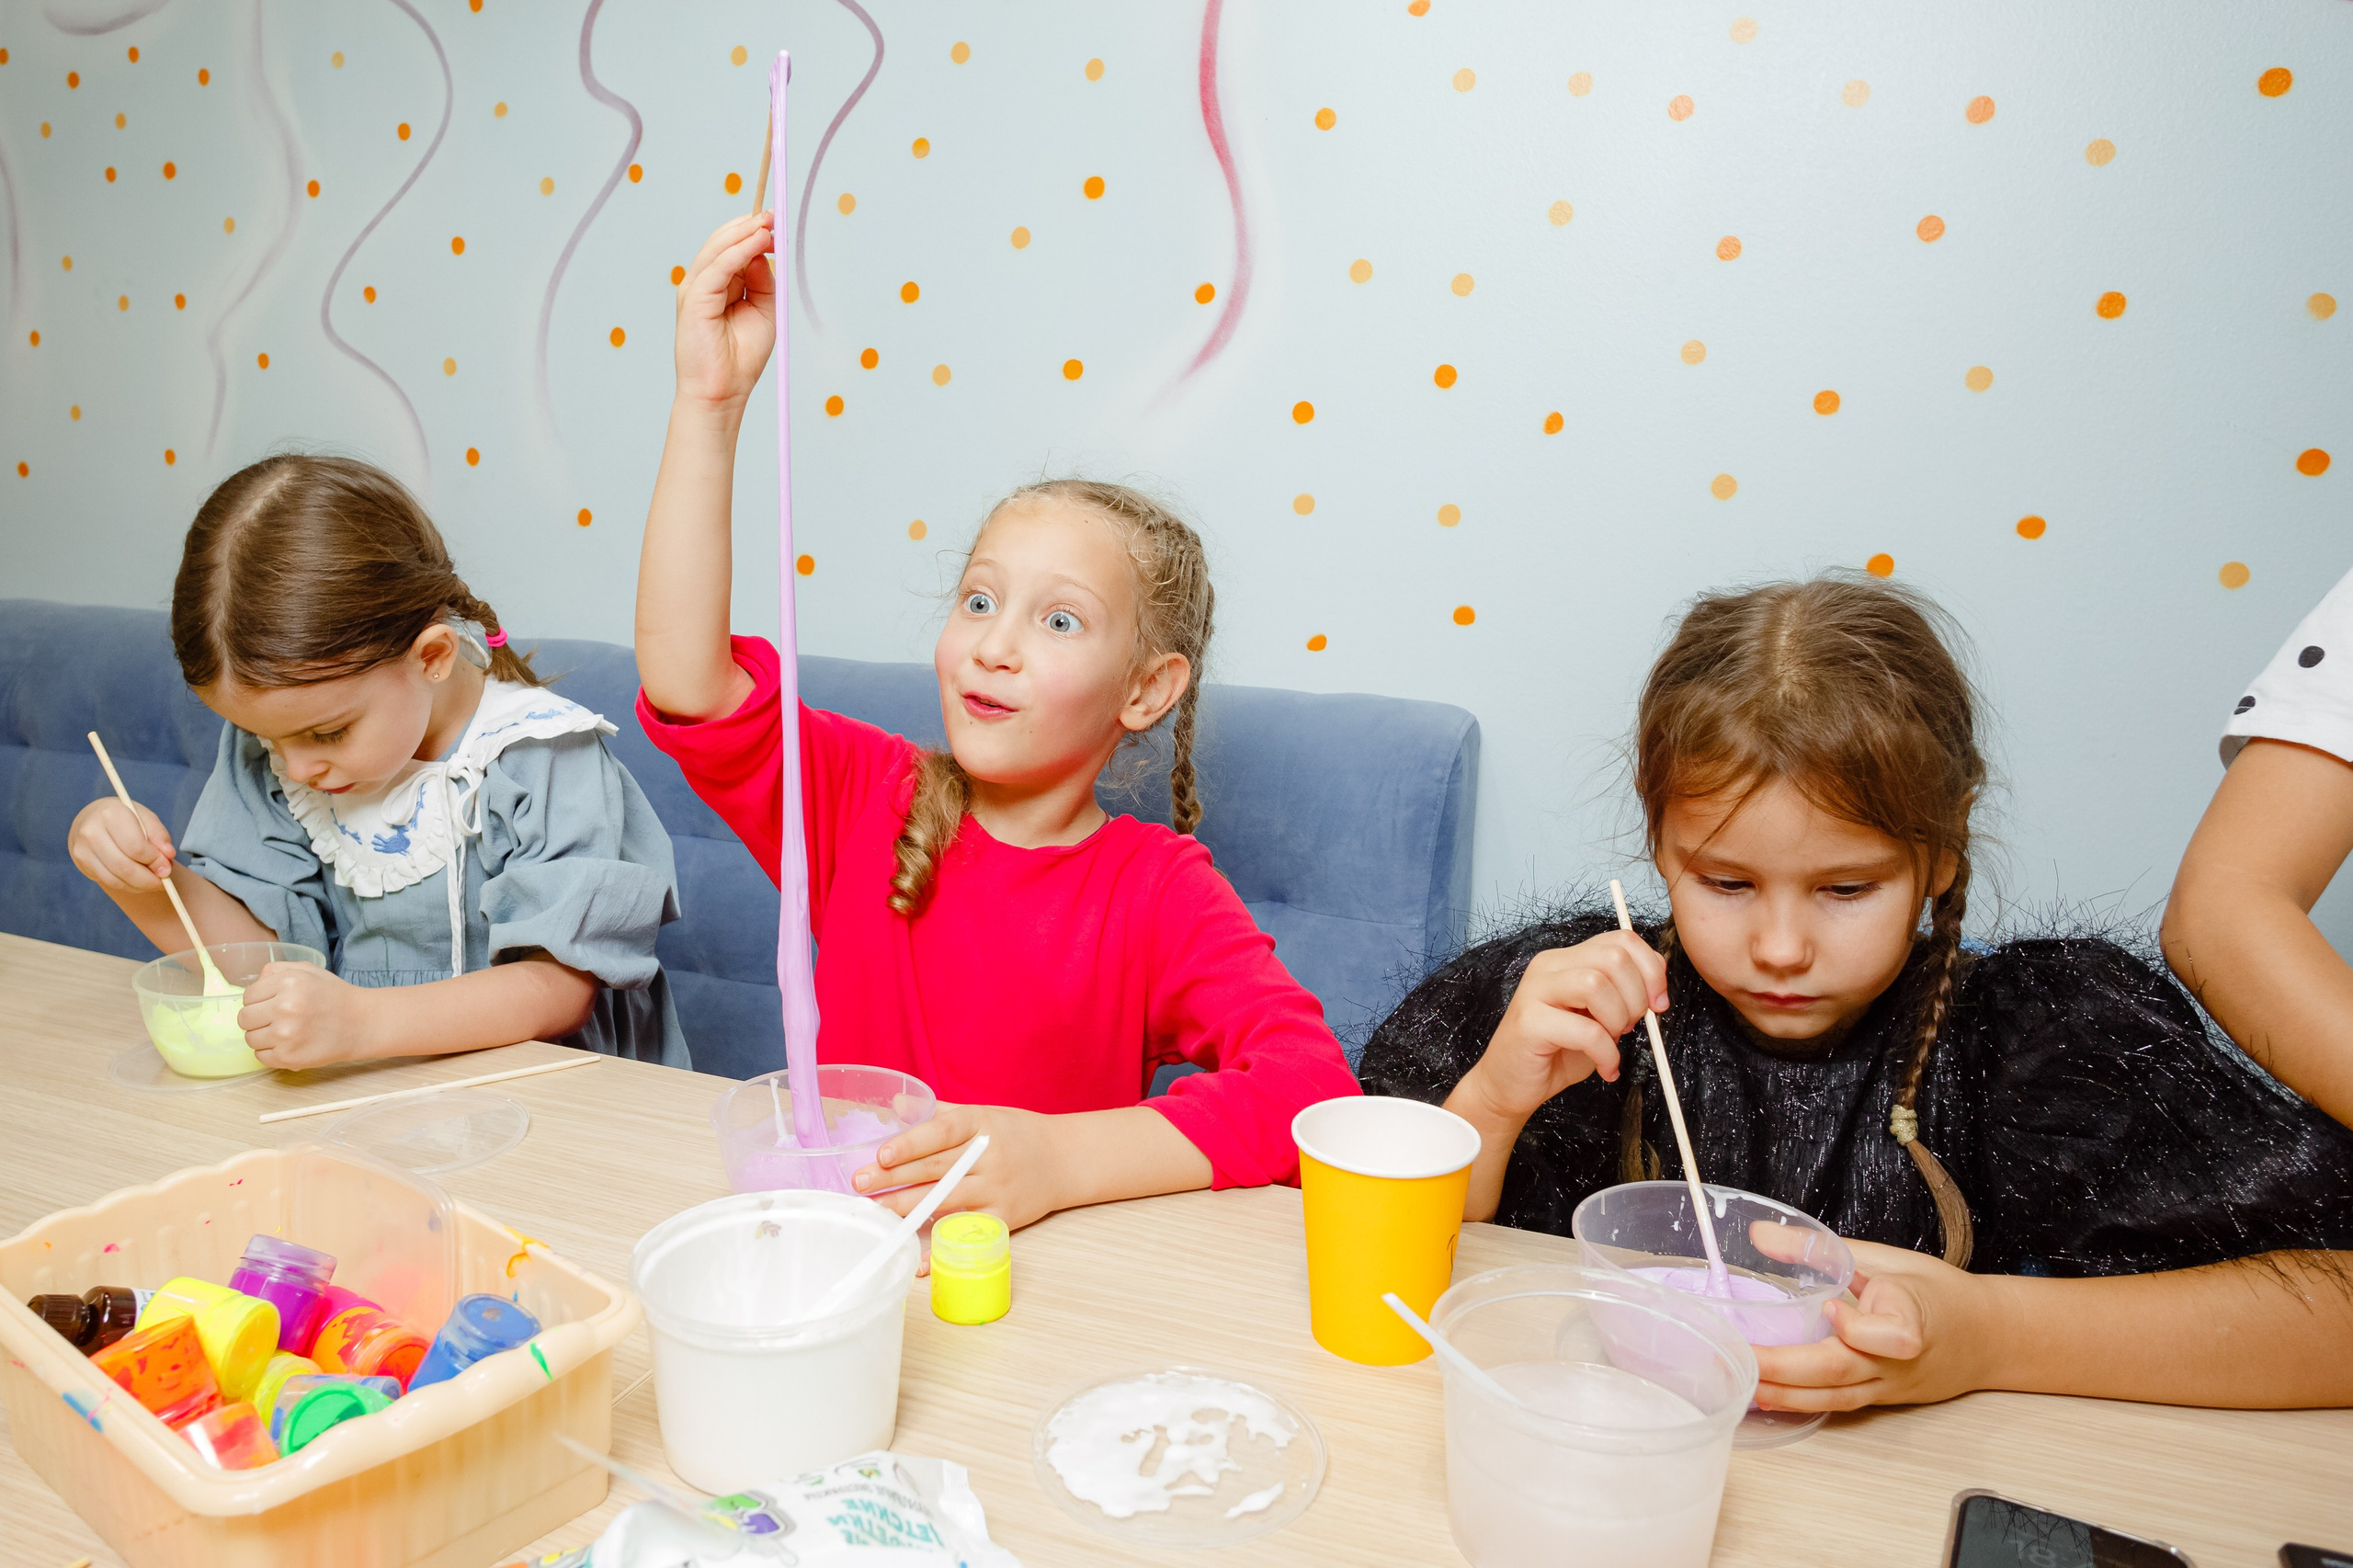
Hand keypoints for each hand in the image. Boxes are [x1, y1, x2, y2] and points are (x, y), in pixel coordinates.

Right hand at [69, 796, 176, 895]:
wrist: (93, 817)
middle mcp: (92, 831)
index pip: (136, 847)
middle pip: (124, 866)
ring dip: (139, 885)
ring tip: (153, 882)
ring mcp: (82, 848)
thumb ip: (159, 836)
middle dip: (148, 879)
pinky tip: (138, 882)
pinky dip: (127, 886)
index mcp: (111, 814)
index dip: (154, 861)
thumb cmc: (126, 818)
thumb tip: (168, 856)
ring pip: (116, 878)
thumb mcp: (146, 819)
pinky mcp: (80, 861)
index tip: (167, 868)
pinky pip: (108, 881)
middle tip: (163, 881)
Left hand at [239, 961, 383, 1069]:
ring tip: (286, 1032)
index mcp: (288, 983)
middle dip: (258, 1019)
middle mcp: (284, 1008)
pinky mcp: (289, 1057)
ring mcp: (286, 1035)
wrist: (362, 1023)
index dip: (260, 1000)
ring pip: (250, 1039)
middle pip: (244, 1018)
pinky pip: (261, 1057)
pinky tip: (289, 1045)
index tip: (275, 1004)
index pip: (248, 996)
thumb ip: (277, 970)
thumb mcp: (308, 971)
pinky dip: (271, 1052)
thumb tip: (255, 984)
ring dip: (264, 1036)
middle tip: (278, 1019)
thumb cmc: (334, 996)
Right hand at [673, 212, 776, 409]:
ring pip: (718, 248)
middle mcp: (704, 282)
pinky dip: (739, 251)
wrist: (723, 391)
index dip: (751, 231)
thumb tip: (764, 251)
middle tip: (773, 215)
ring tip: (768, 222)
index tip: (774, 221)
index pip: (731, 247)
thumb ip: (764, 281)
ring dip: (745, 232)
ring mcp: (696, 288)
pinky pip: (718, 267)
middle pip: (722, 241)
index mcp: (718, 284)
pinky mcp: (694, 298)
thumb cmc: (740, 358)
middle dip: (748, 225)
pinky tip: (758, 241)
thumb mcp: (763, 311)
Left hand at [852, 1103, 1074, 1251]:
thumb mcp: (983, 1114)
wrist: (1065, 1160)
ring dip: (907, 1209)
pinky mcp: (1004, 1218)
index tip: (881, 1154)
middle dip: (894, 1178)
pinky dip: (942, 1248)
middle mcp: (991, 1156)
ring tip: (876, 1213)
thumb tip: (894, 1103)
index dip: (911, 1143)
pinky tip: (918, 1259)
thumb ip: (939, 1111)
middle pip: (937, 1168)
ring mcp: (998, 1189)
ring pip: (946, 1201)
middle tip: (860, 1184)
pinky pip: (967, 1233)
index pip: (943, 1132)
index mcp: (983, 1124)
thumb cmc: (1016, 1134)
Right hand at [1461, 930, 1668, 1121]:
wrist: (1509, 1085)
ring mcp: (1535, 990)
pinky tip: (1607, 1068)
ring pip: (1596, 984)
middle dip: (1636, 997)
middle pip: (1613, 957)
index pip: (1621, 940)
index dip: (1651, 969)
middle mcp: (1549, 966)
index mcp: (1567, 959)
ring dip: (1618, 1020)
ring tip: (1613, 1043)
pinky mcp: (1529, 1022)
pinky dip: (1607, 1053)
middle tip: (1630, 1027)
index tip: (1658, 1003)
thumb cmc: (1556, 1052)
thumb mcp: (1598, 1017)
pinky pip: (1586, 1030)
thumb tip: (1657, 990)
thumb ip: (1621, 994)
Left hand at [1751, 1238, 1991, 1409]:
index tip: (1830, 1308)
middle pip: (1843, 1373)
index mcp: (1911, 1318)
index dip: (1856, 1327)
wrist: (1987, 1337)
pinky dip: (1802, 1403)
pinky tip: (1767, 1397)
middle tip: (1741, 1359)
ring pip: (1836, 1397)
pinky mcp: (1880, 1398)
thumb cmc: (1936, 1292)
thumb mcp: (1885, 1258)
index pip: (1889, 1335)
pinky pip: (1839, 1404)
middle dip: (1786, 1370)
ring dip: (1786, 1395)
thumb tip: (1759, 1232)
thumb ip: (1821, 1247)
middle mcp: (1899, 1362)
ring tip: (1742, 1386)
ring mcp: (1889, 1386)